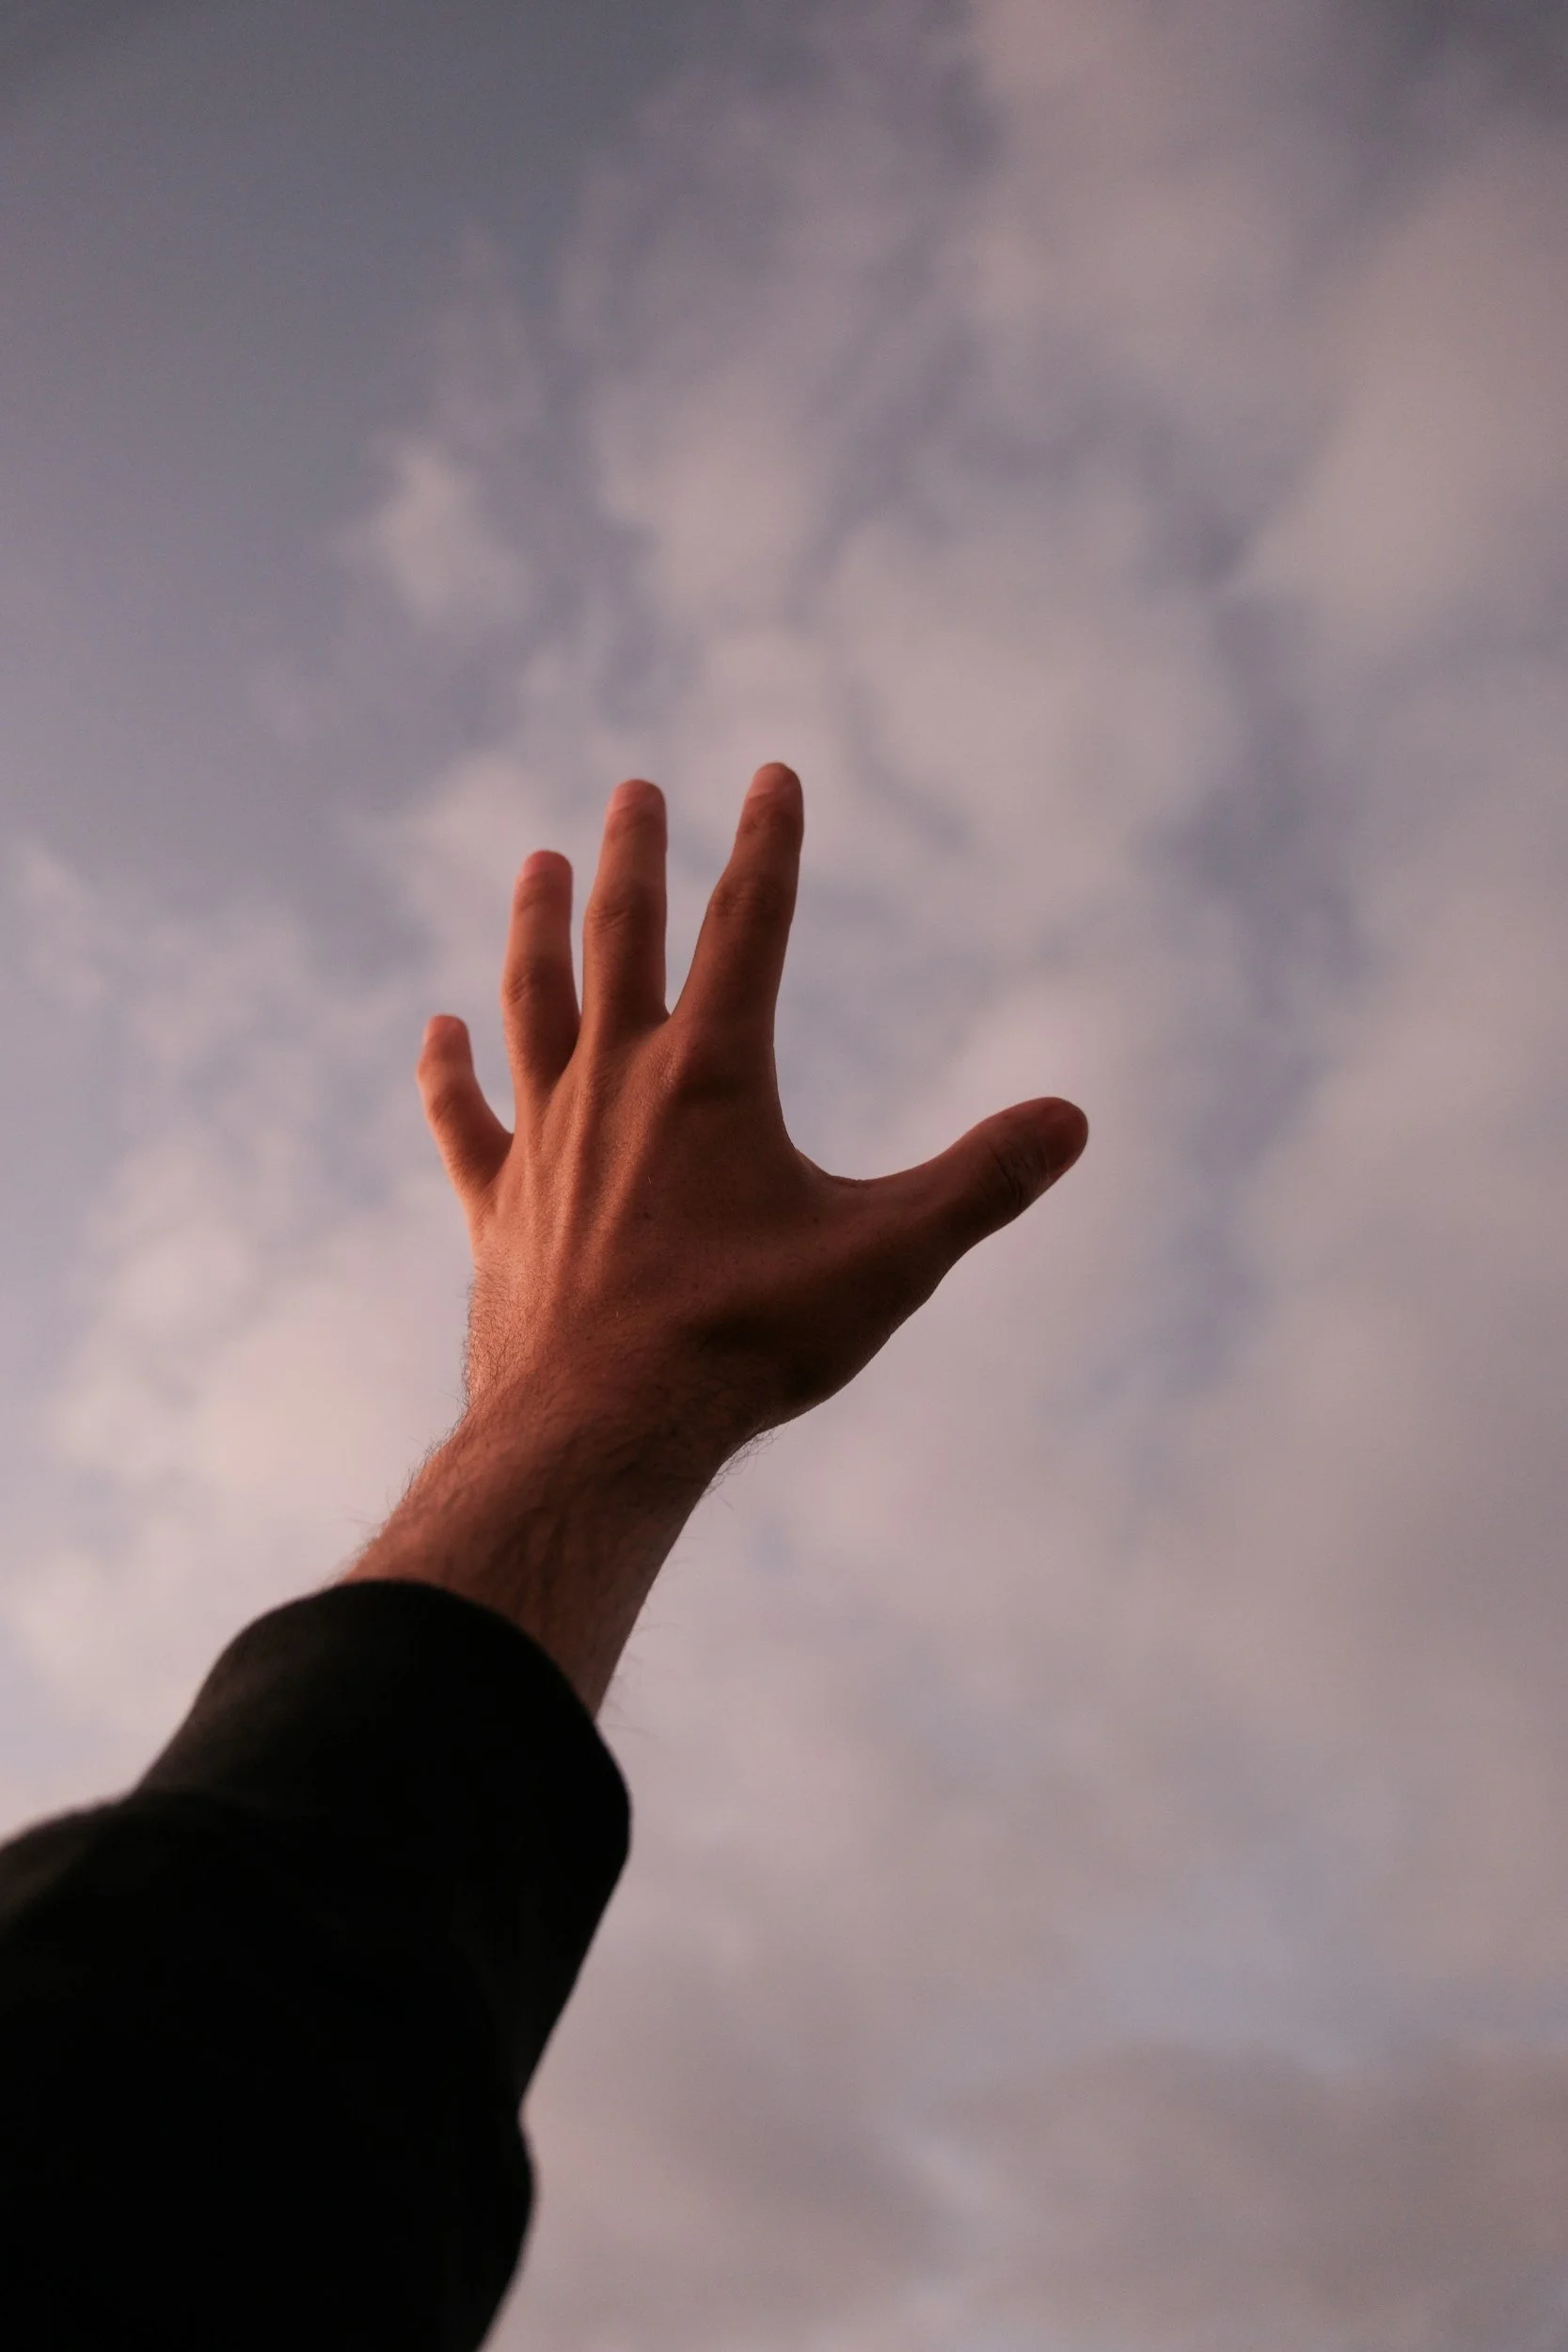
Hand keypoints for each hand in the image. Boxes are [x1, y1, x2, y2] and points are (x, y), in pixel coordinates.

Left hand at [419, 763, 1086, 1465]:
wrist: (602, 1429)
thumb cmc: (748, 1342)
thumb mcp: (889, 1259)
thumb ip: (981, 1183)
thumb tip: (1074, 1120)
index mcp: (713, 1073)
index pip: (749, 925)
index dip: (768, 843)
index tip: (772, 774)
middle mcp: (618, 1080)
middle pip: (622, 937)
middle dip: (634, 856)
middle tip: (632, 789)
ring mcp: (545, 1138)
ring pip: (533, 1001)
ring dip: (534, 925)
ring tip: (535, 862)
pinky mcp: (494, 1203)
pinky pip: (462, 1116)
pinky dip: (447, 1069)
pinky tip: (437, 1029)